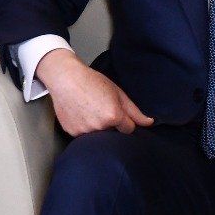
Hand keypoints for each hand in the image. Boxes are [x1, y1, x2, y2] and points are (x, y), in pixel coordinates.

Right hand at [36, 48, 153, 136]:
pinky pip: (84, 135)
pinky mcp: (72, 132)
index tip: (117, 112)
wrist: (65, 79)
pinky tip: (81, 114)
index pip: (129, 129)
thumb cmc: (92, 82)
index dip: (125, 120)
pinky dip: (84, 127)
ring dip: (98, 127)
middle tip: (101, 108)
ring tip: (90, 110)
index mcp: (113, 116)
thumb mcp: (118, 93)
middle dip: (112, 125)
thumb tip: (150, 123)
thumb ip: (135, 112)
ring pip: (99, 135)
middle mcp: (99, 127)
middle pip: (113, 133)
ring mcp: (84, 131)